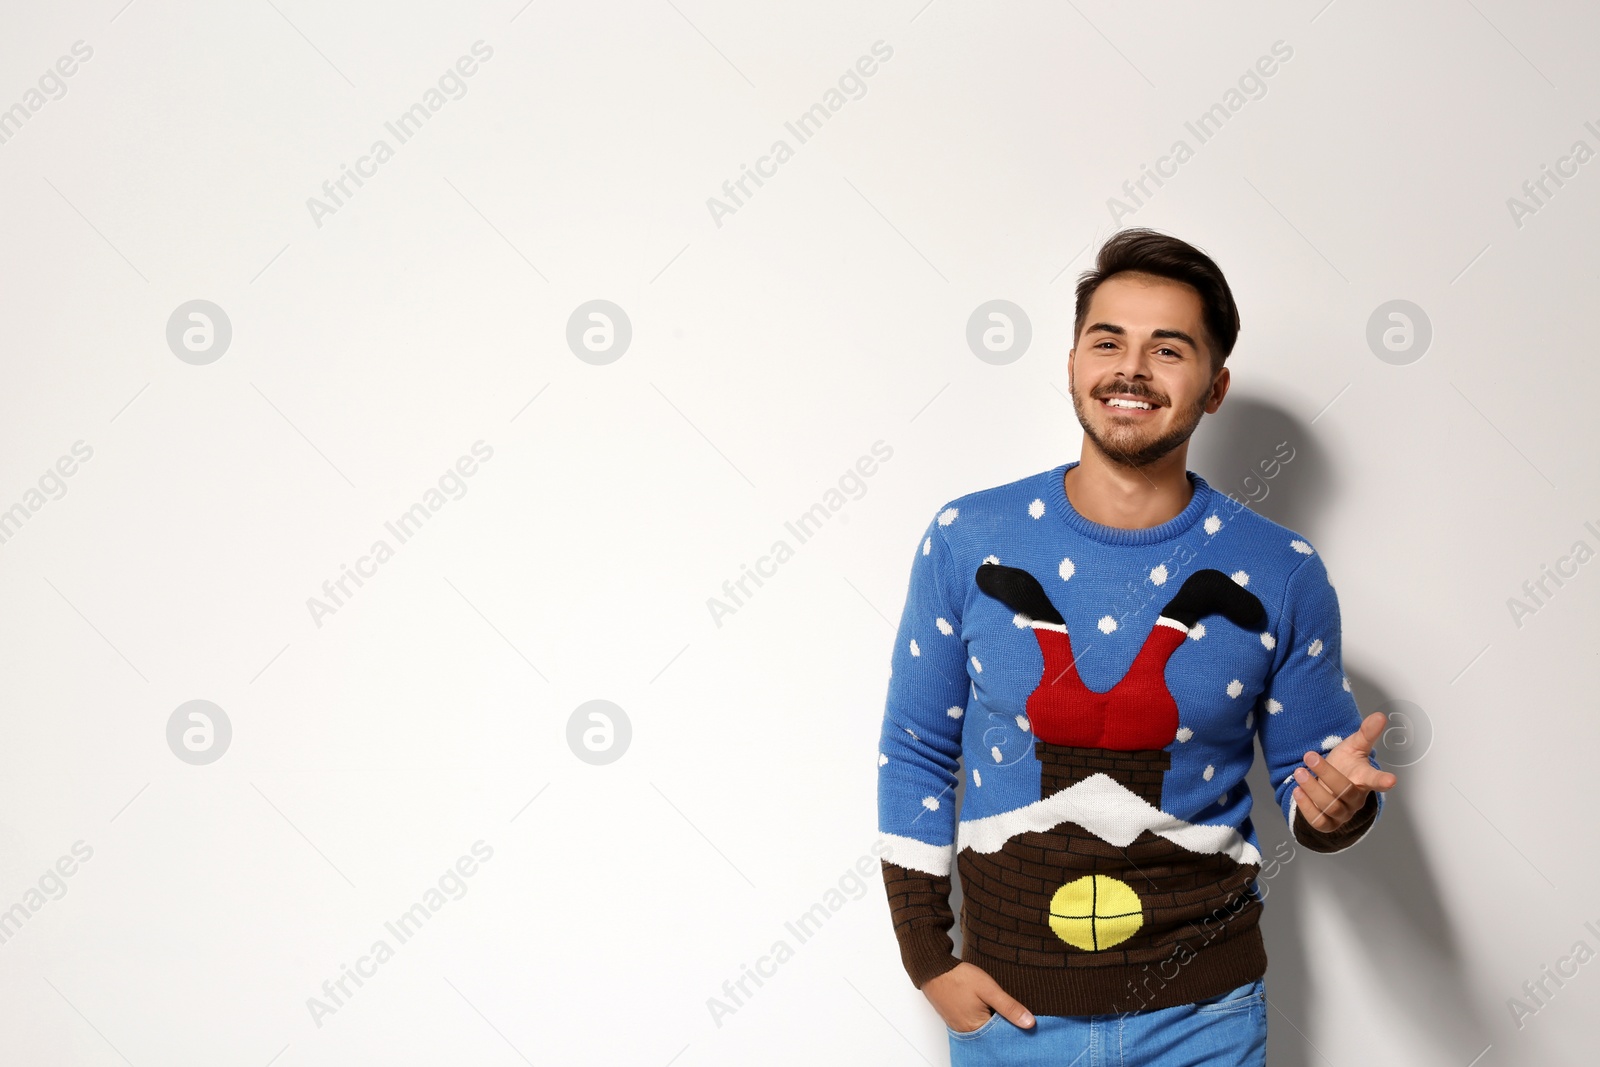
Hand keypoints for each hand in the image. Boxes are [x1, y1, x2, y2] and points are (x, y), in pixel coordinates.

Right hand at [923, 962, 1034, 1032]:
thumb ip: (1009, 1007)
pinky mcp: (954, 1019)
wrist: (933, 968)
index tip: (1022, 1018)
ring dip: (992, 1021)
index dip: (1014, 1026)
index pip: (1003, 1036)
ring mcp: (958, 1026)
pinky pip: (972, 1024)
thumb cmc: (959, 977)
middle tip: (1009, 1009)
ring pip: (982, 1029)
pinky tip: (985, 1007)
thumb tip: (1029, 1023)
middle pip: (992, 1035)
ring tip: (997, 1007)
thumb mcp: (989, 989)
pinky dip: (981, 1018)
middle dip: (1003, 1025)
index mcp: (977, 1028)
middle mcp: (967, 1031)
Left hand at [1293, 711, 1398, 831]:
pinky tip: (1297, 790)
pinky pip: (1319, 821)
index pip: (1376, 780)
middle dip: (1326, 773)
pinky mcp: (1329, 823)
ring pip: (1331, 807)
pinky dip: (1306, 807)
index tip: (1391, 780)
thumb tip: (1379, 716)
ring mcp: (1343, 813)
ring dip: (1313, 789)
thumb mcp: (1353, 747)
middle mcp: (1356, 799)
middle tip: (1310, 756)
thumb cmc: (1345, 766)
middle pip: (1346, 791)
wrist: (1329, 785)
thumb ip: (1366, 733)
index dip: (1383, 781)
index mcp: (1364, 779)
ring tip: (1299, 772)